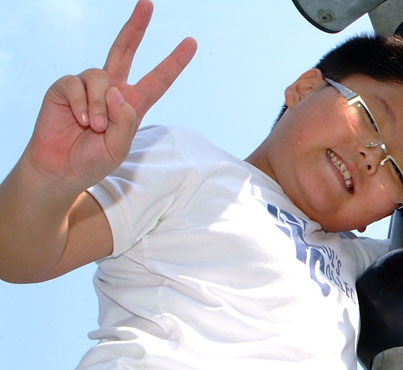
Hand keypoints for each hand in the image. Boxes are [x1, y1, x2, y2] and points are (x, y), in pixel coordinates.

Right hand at [24, 1, 195, 196]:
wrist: (60, 169)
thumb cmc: (93, 161)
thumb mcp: (118, 148)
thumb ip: (125, 122)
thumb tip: (117, 90)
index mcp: (133, 104)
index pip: (158, 79)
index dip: (174, 61)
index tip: (191, 42)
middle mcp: (111, 89)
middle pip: (125, 50)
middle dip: (136, 27)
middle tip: (148, 4)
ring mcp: (87, 86)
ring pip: (100, 76)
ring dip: (99, 105)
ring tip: (95, 127)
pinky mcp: (64, 87)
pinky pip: (76, 84)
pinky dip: (81, 104)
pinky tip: (80, 120)